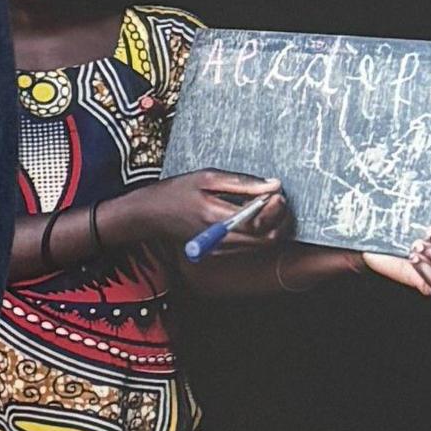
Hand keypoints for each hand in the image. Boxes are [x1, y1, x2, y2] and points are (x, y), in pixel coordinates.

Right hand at [118, 170, 284, 250]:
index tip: (277, 193)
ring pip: (262, 245)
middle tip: (276, 200)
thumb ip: (242, 182)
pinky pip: (251, 247)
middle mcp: (220, 239)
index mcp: (216, 217)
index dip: (276, 209)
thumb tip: (274, 184)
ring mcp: (220, 249)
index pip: (259, 223)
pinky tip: (254, 217)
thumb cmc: (175, 192)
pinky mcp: (220, 253)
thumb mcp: (207, 177)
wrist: (150, 215)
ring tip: (266, 206)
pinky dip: (260, 233)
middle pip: (267, 239)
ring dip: (272, 226)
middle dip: (279, 220)